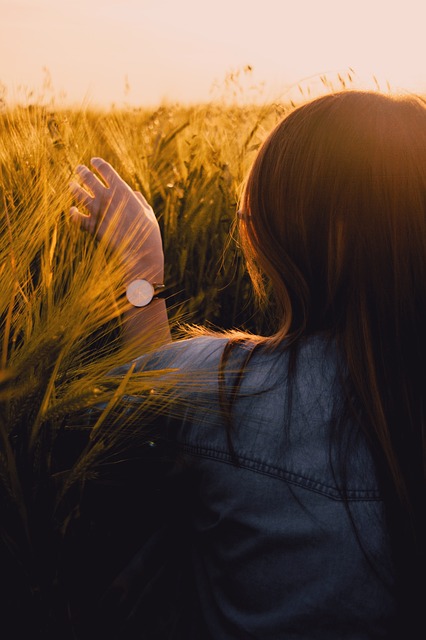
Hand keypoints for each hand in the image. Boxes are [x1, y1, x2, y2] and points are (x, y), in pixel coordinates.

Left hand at [70, 157, 163, 283]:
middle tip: (79, 169)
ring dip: (74, 188)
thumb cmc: (148, 232)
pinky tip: (72, 210)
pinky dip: (73, 213)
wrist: (139, 251)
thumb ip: (139, 200)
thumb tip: (134, 194)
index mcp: (122, 190)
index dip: (98, 164)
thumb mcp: (147, 212)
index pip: (105, 169)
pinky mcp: (91, 226)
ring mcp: (97, 211)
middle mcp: (107, 197)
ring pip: (79, 194)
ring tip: (71, 185)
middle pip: (88, 178)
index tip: (94, 161)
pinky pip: (76, 217)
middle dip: (82, 171)